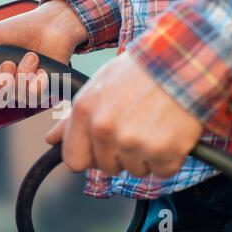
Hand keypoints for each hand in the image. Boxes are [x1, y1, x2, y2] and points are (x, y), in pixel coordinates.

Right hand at [0, 0, 86, 106]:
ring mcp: (25, 90)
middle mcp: (8, 87)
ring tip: (31, 56)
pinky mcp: (43, 90)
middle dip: (1, 81)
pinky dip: (37, 80)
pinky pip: (34, 96)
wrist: (50, 25)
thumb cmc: (20, 29)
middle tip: (9, 62)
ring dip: (22, 74)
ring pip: (16, 97)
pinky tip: (41, 68)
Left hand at [45, 53, 202, 178]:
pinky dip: (168, 158)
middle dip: (119, 154)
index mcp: (84, 112)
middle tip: (134, 129)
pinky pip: (161, 171)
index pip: (73, 160)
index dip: (88, 157)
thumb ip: (71, 118)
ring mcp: (133, 142)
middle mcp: (105, 130)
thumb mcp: (97, 86)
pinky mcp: (163, 152)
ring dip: (144, 155)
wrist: (180, 61)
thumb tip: (51, 140)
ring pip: (134, 170)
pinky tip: (169, 133)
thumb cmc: (138, 72)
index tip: (99, 150)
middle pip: (106, 167)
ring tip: (152, 126)